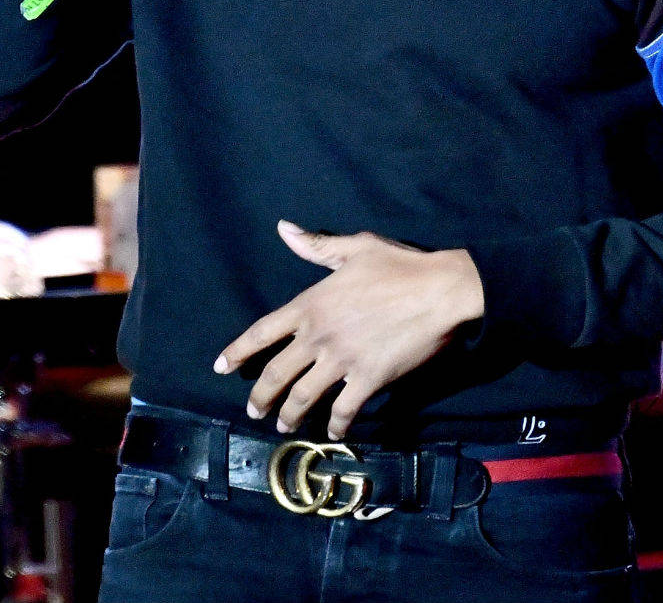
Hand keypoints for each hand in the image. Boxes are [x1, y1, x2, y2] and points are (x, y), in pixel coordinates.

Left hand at [214, 220, 485, 439]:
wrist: (441, 290)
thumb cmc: (400, 265)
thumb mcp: (356, 247)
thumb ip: (317, 245)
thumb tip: (284, 229)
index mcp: (311, 304)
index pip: (262, 332)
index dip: (238, 351)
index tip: (221, 367)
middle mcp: (319, 335)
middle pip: (276, 373)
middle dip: (261, 396)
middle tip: (254, 410)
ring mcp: (342, 360)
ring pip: (303, 397)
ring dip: (290, 415)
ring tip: (284, 425)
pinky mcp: (368, 379)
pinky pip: (344, 411)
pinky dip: (336, 426)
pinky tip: (334, 433)